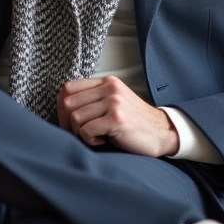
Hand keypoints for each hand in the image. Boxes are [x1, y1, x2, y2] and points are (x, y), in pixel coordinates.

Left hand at [56, 76, 179, 157]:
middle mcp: (110, 88)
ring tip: (96, 136)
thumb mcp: (114, 103)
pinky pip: (86, 130)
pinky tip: (103, 141)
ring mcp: (114, 102)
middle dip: (68, 123)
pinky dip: (90, 140)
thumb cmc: (134, 122)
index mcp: (107, 82)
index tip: (68, 123)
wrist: (162, 133)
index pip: (68, 88)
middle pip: (68, 103)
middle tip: (79, 134)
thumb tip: (62, 111)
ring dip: (81, 133)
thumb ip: (93, 100)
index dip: (62, 108)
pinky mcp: (117, 119)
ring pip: (76, 117)